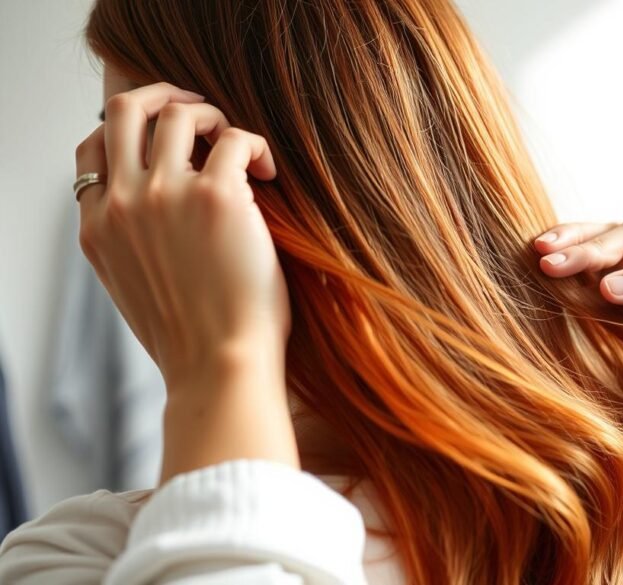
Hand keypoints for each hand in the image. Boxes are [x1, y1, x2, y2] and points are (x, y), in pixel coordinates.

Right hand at [75, 82, 287, 389]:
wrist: (219, 369)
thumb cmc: (192, 339)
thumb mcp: (134, 288)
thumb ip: (131, 241)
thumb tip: (157, 209)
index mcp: (97, 227)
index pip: (92, 148)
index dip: (128, 130)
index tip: (166, 137)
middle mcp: (122, 203)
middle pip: (124, 110)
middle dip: (164, 96)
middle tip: (203, 114)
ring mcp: (166, 195)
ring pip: (179, 113)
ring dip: (214, 117)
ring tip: (241, 149)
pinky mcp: (218, 197)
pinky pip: (236, 138)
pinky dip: (256, 145)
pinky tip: (270, 172)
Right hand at [532, 217, 622, 335]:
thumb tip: (607, 289)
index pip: (599, 245)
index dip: (574, 255)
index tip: (549, 265)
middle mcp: (622, 249)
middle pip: (580, 244)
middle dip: (555, 250)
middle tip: (531, 258)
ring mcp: (619, 273)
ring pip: (579, 268)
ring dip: (556, 268)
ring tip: (526, 273)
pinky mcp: (622, 298)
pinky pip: (588, 293)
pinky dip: (568, 293)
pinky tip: (548, 301)